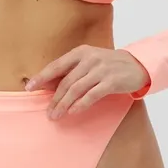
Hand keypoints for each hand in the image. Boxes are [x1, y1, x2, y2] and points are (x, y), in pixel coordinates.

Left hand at [25, 45, 150, 118]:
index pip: (57, 66)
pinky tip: (73, 112)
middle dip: (54, 99)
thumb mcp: (89, 62)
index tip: (30, 88)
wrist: (137, 64)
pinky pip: (92, 95)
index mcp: (81, 52)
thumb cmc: (109, 65)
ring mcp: (101, 69)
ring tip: (56, 115)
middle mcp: (90, 59)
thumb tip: (47, 86)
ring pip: (76, 89)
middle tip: (48, 111)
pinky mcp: (111, 81)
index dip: (42, 77)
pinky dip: (81, 104)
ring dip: (64, 104)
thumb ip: (72, 71)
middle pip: (66, 81)